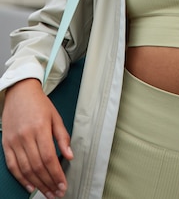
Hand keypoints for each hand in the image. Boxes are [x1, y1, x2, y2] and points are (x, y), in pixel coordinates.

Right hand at [2, 78, 73, 198]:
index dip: (56, 174)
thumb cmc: (39, 103)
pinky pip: (13, 166)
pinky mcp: (6, 144)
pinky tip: (31, 186)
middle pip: (37, 166)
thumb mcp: (56, 116)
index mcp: (40, 128)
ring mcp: (14, 141)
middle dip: (49, 183)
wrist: (20, 92)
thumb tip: (70, 156)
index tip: (63, 185)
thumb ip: (62, 137)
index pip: (49, 157)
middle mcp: (26, 136)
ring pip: (26, 169)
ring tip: (47, 193)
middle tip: (57, 194)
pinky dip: (21, 179)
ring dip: (38, 184)